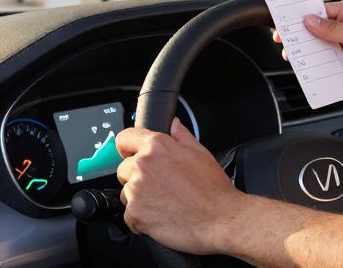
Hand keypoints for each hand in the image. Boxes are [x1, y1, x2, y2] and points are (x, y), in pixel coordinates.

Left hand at [115, 118, 241, 254]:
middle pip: (123, 169)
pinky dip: (140, 219)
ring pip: (126, 193)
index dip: (126, 147)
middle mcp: (143, 164)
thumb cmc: (212, 189)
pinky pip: (129, 215)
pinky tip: (160, 217)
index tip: (128, 154)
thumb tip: (174, 124)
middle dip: (136, 177)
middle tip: (160, 187)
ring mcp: (137, 189)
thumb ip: (182, 136)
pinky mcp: (135, 212)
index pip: (125, 138)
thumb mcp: (201, 153)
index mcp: (158, 146)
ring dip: (139, 199)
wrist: (219, 219)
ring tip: (163, 203)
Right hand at [272, 0, 342, 97]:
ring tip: (291, 56)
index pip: (321, 10)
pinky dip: (317, 65)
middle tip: (282, 39)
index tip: (286, 20)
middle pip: (318, 29)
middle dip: (301, 34)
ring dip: (308, 51)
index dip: (302, 15)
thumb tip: (310, 21)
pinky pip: (328, 62)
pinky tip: (307, 69)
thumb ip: (332, 30)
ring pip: (321, 46)